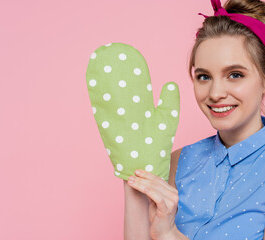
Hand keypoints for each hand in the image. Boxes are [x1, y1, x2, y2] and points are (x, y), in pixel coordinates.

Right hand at [85, 43, 179, 180]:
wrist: (146, 170)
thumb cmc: (157, 148)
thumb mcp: (166, 121)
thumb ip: (168, 102)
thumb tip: (170, 83)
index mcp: (142, 109)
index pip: (137, 86)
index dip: (134, 73)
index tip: (132, 58)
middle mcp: (128, 113)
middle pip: (121, 89)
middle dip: (116, 72)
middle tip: (112, 55)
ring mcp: (117, 121)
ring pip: (110, 97)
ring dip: (104, 82)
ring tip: (100, 65)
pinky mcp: (109, 131)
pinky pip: (101, 112)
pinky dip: (97, 98)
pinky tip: (94, 85)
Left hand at [128, 169, 179, 239]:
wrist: (164, 233)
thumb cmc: (158, 217)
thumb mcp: (154, 201)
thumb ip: (151, 190)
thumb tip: (141, 179)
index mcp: (172, 191)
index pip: (158, 179)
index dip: (147, 174)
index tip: (137, 172)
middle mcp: (174, 195)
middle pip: (156, 182)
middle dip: (142, 178)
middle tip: (131, 176)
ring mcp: (171, 202)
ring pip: (154, 188)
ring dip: (141, 183)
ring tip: (131, 181)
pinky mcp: (166, 209)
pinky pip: (156, 196)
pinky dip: (147, 190)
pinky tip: (139, 187)